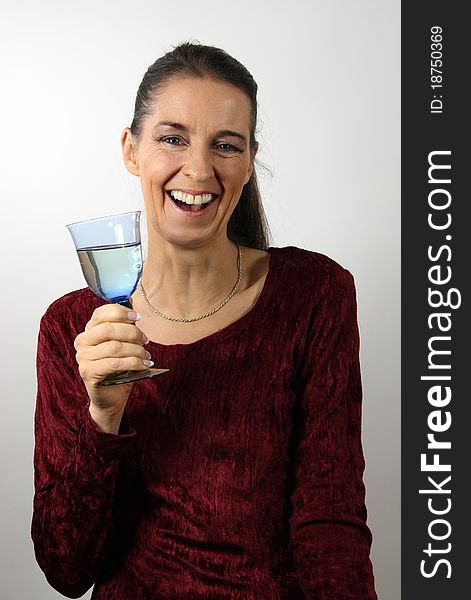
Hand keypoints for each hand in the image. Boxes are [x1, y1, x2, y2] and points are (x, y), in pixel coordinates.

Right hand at [74, 305, 151, 432]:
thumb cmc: (120, 367)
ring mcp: (83, 357)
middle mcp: (82, 341)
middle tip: (145, 340)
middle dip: (132, 333)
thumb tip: (134, 307)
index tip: (138, 317)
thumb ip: (126, 327)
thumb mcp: (124, 343)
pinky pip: (115, 363)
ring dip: (136, 350)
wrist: (113, 395)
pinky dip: (134, 363)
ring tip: (146, 356)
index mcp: (90, 330)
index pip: (102, 313)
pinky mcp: (88, 372)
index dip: (121, 312)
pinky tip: (144, 365)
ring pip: (114, 347)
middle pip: (109, 329)